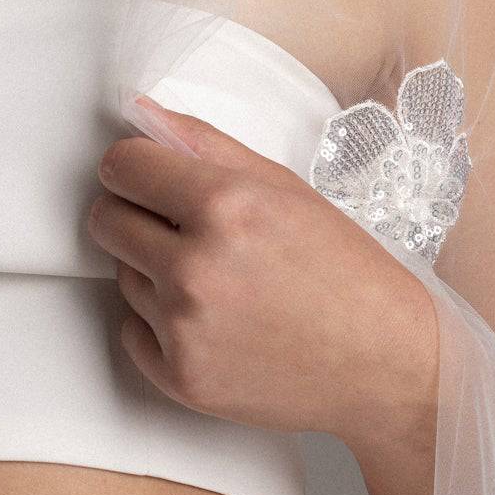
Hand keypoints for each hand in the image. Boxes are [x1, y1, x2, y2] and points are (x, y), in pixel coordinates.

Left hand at [87, 96, 435, 442]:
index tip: (146, 175)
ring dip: (155, 272)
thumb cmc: (348, 274)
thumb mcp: (286, 189)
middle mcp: (196, 268)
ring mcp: (184, 329)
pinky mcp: (181, 378)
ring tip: (220, 281)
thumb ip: (206, 145)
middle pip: (106, 220)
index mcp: (225, 207)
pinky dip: (162, 325)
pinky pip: (132, 331)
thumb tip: (145, 117)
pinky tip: (215, 321)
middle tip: (181, 228)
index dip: (134, 166)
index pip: (122, 167)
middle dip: (135, 215)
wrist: (387, 365)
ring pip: (122, 276)